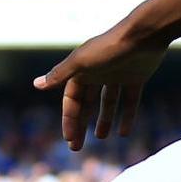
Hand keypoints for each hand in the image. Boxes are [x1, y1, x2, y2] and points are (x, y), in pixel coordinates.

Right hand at [34, 27, 169, 151]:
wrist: (144, 34)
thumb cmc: (110, 48)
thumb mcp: (81, 63)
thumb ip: (60, 74)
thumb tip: (36, 84)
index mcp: (82, 70)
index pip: (72, 99)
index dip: (69, 119)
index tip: (69, 139)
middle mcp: (98, 72)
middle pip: (87, 103)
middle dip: (81, 124)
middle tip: (77, 147)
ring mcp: (118, 75)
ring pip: (108, 102)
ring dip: (104, 120)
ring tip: (101, 137)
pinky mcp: (137, 77)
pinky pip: (129, 100)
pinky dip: (127, 116)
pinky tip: (124, 133)